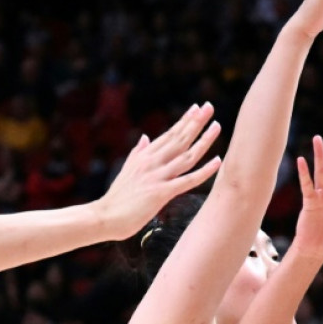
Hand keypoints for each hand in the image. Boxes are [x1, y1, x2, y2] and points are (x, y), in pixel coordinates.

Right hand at [95, 103, 221, 238]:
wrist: (105, 217)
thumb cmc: (117, 197)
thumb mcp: (127, 169)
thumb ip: (138, 153)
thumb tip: (145, 137)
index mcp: (145, 156)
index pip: (169, 135)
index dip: (184, 121)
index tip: (197, 108)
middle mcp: (152, 162)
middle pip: (179, 139)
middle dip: (195, 122)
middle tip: (209, 106)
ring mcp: (157, 176)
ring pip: (186, 155)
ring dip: (203, 140)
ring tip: (216, 126)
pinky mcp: (161, 193)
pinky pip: (187, 180)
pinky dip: (204, 171)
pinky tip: (217, 161)